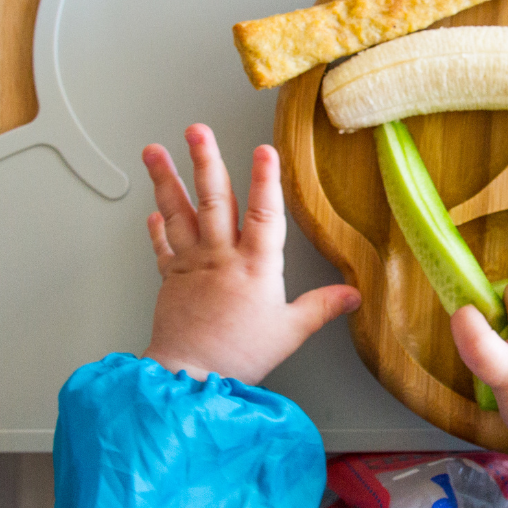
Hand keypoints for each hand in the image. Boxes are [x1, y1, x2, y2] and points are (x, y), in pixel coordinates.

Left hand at [140, 123, 359, 384]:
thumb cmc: (240, 355)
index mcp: (255, 266)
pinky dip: (157, 225)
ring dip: (166, 179)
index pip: (264, 214)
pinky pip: (162, 244)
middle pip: (214, 200)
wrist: (189, 377)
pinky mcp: (170, 278)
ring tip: (155, 151)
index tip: (264, 150)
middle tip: (197, 131)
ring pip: (180, 213)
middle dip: (205, 161)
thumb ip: (321, 307)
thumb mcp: (290, 332)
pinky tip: (153, 207)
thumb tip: (354, 294)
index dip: (266, 180)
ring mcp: (192, 264)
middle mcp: (221, 257)